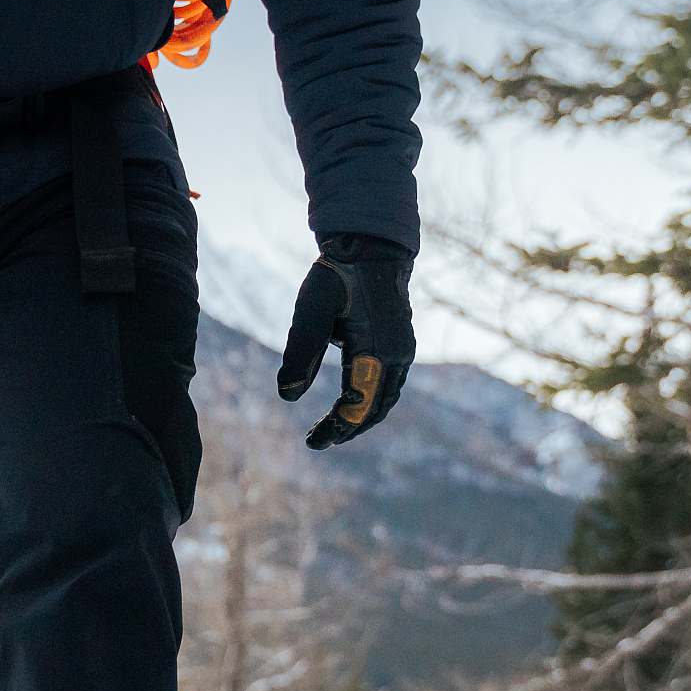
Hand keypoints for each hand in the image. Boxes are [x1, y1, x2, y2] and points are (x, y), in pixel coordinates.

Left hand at [276, 234, 415, 449]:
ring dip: (360, 419)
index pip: (357, 405)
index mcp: (377, 350)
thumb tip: (287, 396)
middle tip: (318, 440)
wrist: (371, 248)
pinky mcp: (402, 346)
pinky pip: (390, 386)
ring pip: (386, 401)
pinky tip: (350, 404)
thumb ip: (300, 350)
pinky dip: (372, 403)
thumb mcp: (311, 308)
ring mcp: (403, 351)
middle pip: (374, 410)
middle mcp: (397, 355)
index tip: (312, 442)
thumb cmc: (337, 275)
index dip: (335, 428)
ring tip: (333, 429)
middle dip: (347, 429)